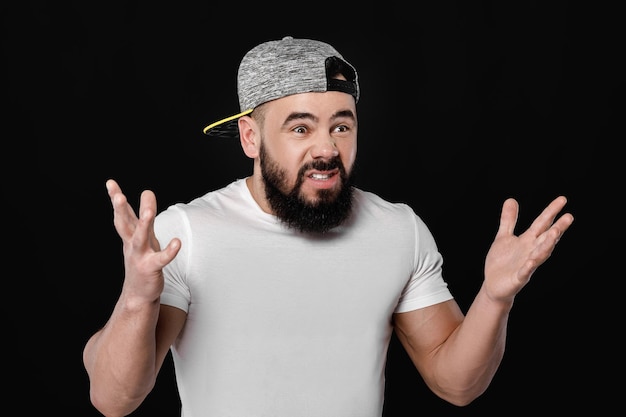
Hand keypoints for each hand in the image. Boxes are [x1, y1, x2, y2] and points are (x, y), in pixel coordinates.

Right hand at [106, 179, 180, 302]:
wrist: (138, 294)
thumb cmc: (142, 259)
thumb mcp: (143, 235)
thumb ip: (145, 213)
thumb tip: (147, 191)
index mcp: (129, 235)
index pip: (122, 214)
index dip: (115, 197)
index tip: (110, 182)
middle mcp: (132, 244)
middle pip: (124, 224)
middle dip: (120, 209)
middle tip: (117, 195)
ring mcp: (140, 256)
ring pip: (141, 238)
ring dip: (144, 225)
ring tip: (149, 211)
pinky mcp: (152, 268)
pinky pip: (161, 258)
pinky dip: (169, 251)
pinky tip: (177, 242)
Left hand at [483, 196, 573, 302]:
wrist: (494, 286)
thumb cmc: (501, 262)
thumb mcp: (503, 237)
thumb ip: (509, 220)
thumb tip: (512, 199)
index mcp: (527, 241)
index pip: (542, 224)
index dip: (551, 212)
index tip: (563, 199)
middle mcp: (530, 251)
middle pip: (546, 238)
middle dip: (557, 228)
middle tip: (569, 217)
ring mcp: (526, 265)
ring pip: (540, 254)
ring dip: (547, 245)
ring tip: (555, 233)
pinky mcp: (518, 278)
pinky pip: (525, 271)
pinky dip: (528, 266)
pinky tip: (531, 261)